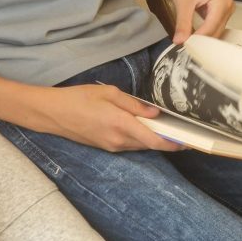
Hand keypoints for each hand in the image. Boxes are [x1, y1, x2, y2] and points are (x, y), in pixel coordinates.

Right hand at [40, 83, 184, 152]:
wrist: (53, 113)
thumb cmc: (79, 98)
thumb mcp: (109, 93)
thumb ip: (134, 104)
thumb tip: (155, 113)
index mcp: (120, 124)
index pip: (153, 140)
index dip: (173, 143)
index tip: (188, 142)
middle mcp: (118, 140)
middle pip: (149, 145)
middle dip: (166, 140)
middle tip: (181, 131)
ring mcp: (111, 146)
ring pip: (139, 146)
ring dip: (153, 140)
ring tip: (167, 128)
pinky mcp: (106, 147)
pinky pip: (129, 145)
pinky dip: (140, 139)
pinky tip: (144, 128)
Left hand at [168, 0, 233, 42]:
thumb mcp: (183, 2)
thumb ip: (183, 23)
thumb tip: (179, 42)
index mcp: (223, 1)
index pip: (211, 27)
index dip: (199, 40)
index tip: (186, 48)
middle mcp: (228, 5)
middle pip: (216, 31)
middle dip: (203, 42)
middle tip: (187, 51)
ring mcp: (225, 9)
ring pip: (215, 31)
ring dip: (204, 39)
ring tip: (190, 46)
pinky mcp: (219, 11)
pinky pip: (213, 26)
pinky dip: (204, 33)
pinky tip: (194, 39)